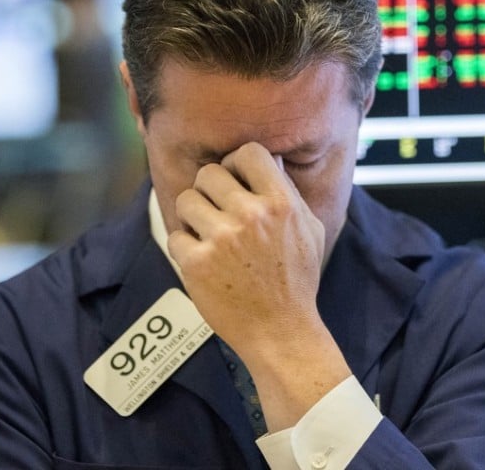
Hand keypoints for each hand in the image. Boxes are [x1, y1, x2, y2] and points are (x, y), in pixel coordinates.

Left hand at [169, 142, 350, 429]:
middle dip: (209, 190)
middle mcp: (251, 216)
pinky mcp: (196, 263)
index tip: (234, 181)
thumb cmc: (296, 280)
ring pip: (186, 200)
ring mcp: (221, 239)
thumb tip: (271, 159)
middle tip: (216, 210)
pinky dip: (185, 248)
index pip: (248, 152)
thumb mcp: (309, 229)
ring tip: (207, 235)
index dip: (236, 163)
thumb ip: (288, 192)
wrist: (281, 332)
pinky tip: (203, 261)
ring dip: (193, 216)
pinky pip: (176, 236)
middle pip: (208, 173)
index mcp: (281, 203)